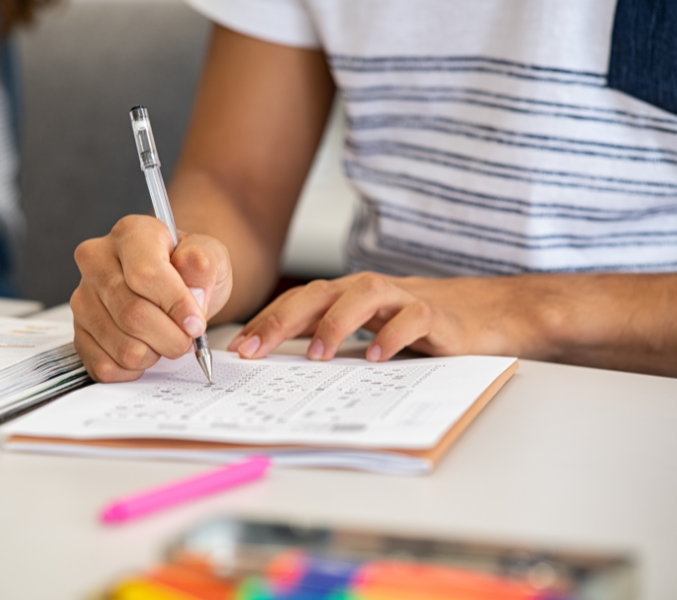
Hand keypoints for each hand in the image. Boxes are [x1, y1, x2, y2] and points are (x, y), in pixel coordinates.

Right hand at [71, 215, 232, 381]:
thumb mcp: (210, 257)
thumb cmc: (188, 270)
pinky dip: (134, 369)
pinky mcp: (79, 332)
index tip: (196, 324)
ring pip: (122, 346)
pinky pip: (106, 366)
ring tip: (164, 338)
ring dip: (155, 353)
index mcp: (130, 233)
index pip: (145, 274)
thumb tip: (192, 294)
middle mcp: (97, 262)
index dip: (175, 305)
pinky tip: (145, 349)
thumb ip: (204, 266)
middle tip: (187, 337)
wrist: (174, 285)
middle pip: (133, 314)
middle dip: (171, 337)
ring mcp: (83, 298)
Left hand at [227, 272, 540, 361]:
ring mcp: (404, 298)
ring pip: (363, 297)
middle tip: (255, 350)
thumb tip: (284, 368)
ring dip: (335, 323)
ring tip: (316, 356)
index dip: (266, 322)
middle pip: (319, 294)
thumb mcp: (371, 332)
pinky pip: (412, 318)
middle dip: (282, 321)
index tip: (237, 349)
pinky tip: (376, 357)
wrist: (490, 313)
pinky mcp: (437, 315)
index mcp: (349, 296)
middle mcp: (370, 291)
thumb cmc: (422, 326)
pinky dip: (392, 336)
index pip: (299, 303)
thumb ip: (335, 341)